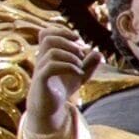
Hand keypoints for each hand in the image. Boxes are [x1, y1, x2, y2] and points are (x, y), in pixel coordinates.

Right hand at [25, 22, 95, 138]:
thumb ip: (89, 64)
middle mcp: (41, 59)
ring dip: (71, 57)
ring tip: (80, 66)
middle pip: (48, 39)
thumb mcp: (79, 75)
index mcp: (47, 54)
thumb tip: (97, 52)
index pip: (46, 33)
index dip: (61, 31)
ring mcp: (40, 69)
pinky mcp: (41, 81)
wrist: (48, 108)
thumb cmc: (61, 88)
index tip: (76, 39)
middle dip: (68, 43)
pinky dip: (68, 67)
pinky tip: (78, 74)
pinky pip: (51, 67)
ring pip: (52, 52)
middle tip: (80, 54)